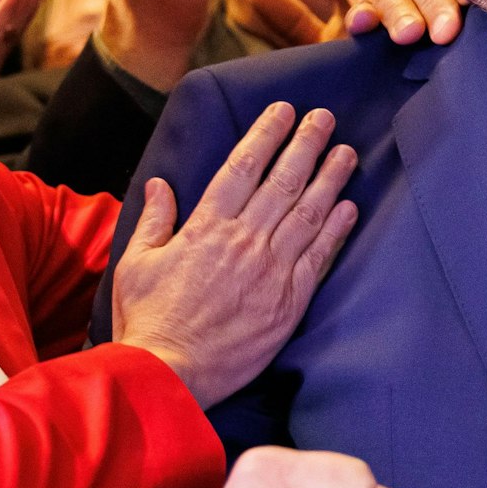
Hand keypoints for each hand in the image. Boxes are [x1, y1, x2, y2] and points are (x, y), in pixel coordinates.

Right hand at [113, 103, 357, 407]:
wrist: (170, 376)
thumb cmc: (148, 322)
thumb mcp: (136, 265)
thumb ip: (155, 221)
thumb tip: (160, 184)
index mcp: (205, 227)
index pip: (243, 166)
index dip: (266, 134)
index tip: (284, 111)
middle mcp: (243, 241)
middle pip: (283, 181)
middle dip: (306, 144)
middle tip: (325, 118)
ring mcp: (270, 271)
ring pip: (307, 213)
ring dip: (330, 179)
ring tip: (347, 153)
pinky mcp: (288, 302)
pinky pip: (318, 257)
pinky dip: (336, 229)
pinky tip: (349, 207)